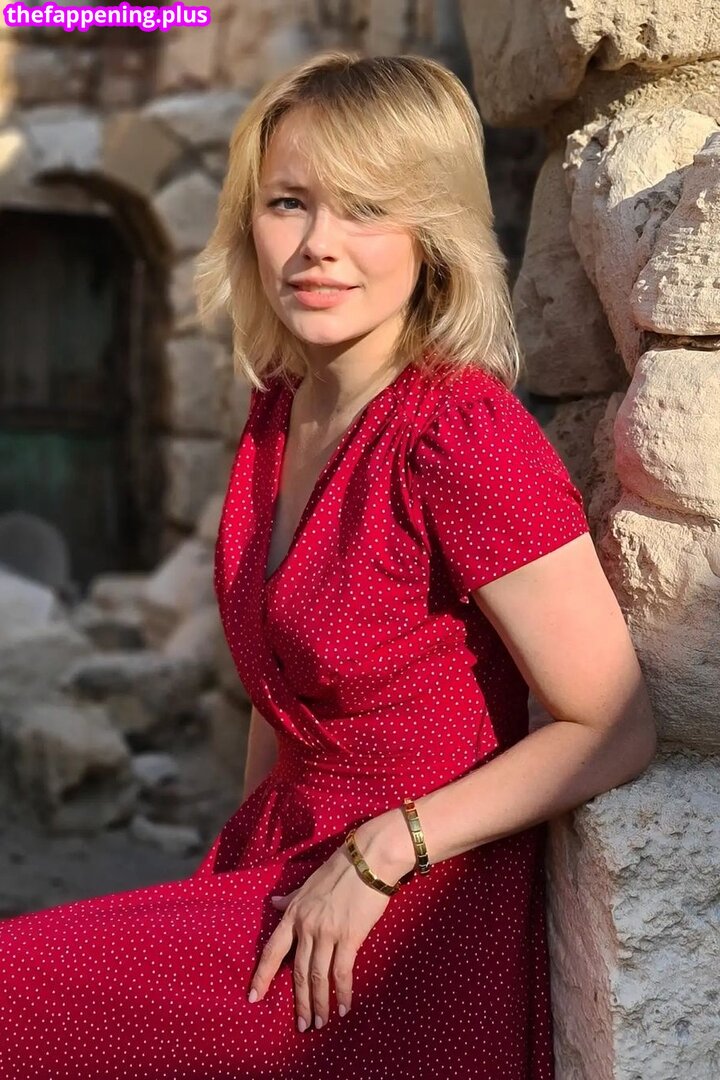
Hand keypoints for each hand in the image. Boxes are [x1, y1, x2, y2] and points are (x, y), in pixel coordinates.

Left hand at [247, 838, 401, 1030]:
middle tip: (301, 1026)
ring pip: (319, 977)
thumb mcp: (308, 884)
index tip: (253, 998)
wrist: (368, 859)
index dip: (262, 976)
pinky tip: (344, 1008)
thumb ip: (291, 898)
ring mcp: (327, 933)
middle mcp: (306, 926)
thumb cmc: (340, 868)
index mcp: (294, 914)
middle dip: (299, 1002)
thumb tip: (273, 902)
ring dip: (319, 1003)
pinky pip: (342, 972)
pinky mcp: (349, 937)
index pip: (273, 950)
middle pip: (299, 972)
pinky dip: (343, 993)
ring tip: (319, 1023)